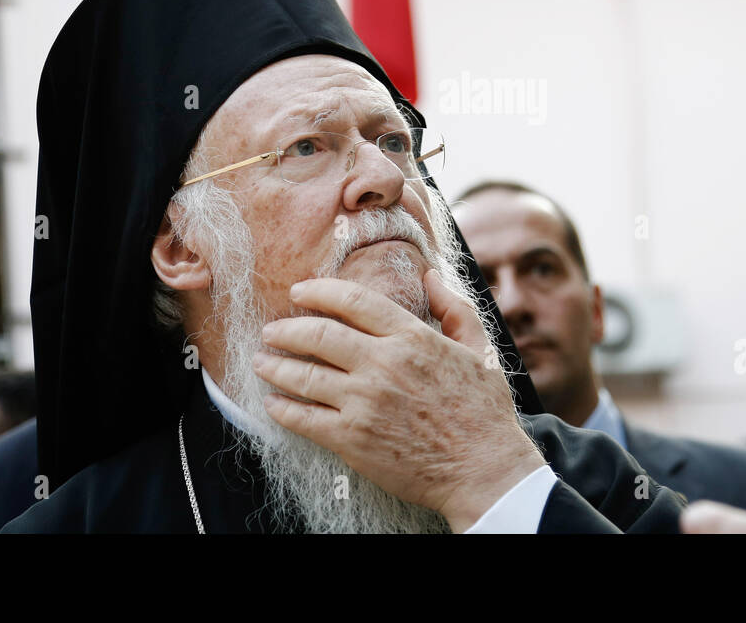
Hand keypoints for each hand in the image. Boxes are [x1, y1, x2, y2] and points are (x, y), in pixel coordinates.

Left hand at [252, 270, 545, 531]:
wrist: (483, 470)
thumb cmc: (484, 409)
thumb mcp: (479, 348)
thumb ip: (453, 307)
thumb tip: (430, 275)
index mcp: (412, 337)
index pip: (353, 301)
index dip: (319, 291)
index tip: (300, 290)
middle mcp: (383, 364)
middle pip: (318, 335)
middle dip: (286, 328)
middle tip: (271, 329)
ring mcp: (364, 402)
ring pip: (304, 376)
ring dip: (275, 366)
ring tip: (261, 362)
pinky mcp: (352, 439)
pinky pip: (304, 419)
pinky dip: (282, 409)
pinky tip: (272, 403)